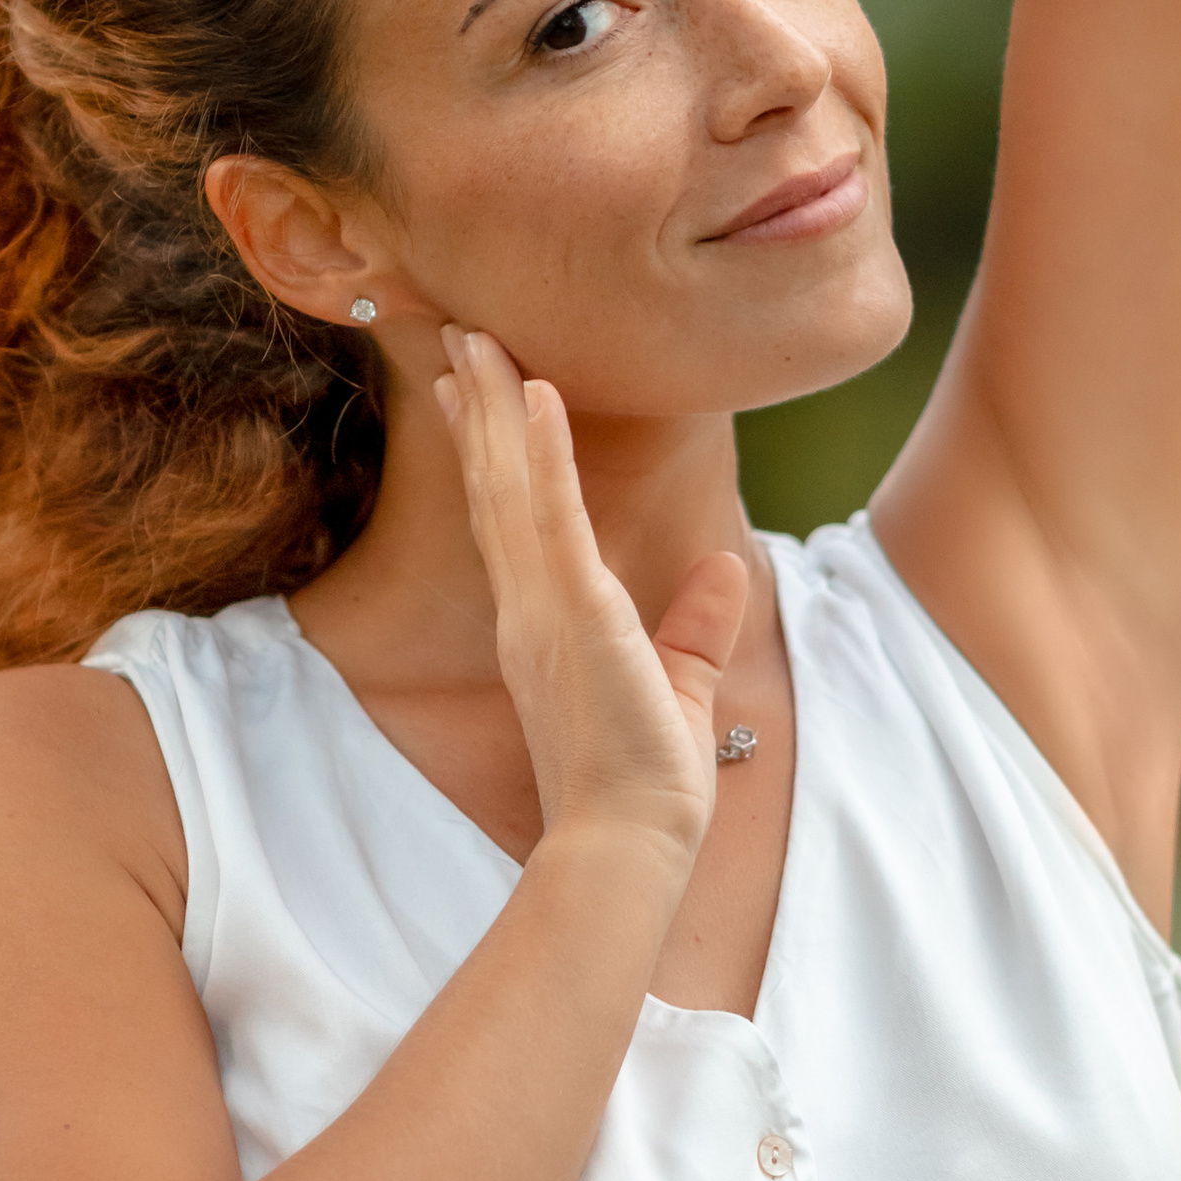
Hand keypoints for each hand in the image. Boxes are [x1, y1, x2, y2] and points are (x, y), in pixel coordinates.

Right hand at [434, 325, 748, 876]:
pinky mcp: (575, 610)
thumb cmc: (645, 781)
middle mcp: (527, 608)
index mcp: (545, 624)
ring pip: (508, 486)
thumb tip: (725, 569)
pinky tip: (536, 392)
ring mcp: (542, 607)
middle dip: (475, 409)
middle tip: (455, 339)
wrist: (628, 842)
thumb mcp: (681, 686)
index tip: (469, 393)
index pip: (510, 520)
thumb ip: (696, 627)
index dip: (488, 452)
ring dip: (493, 407)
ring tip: (476, 338)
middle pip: (494, 488)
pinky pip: (553, 515)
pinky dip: (543, 451)